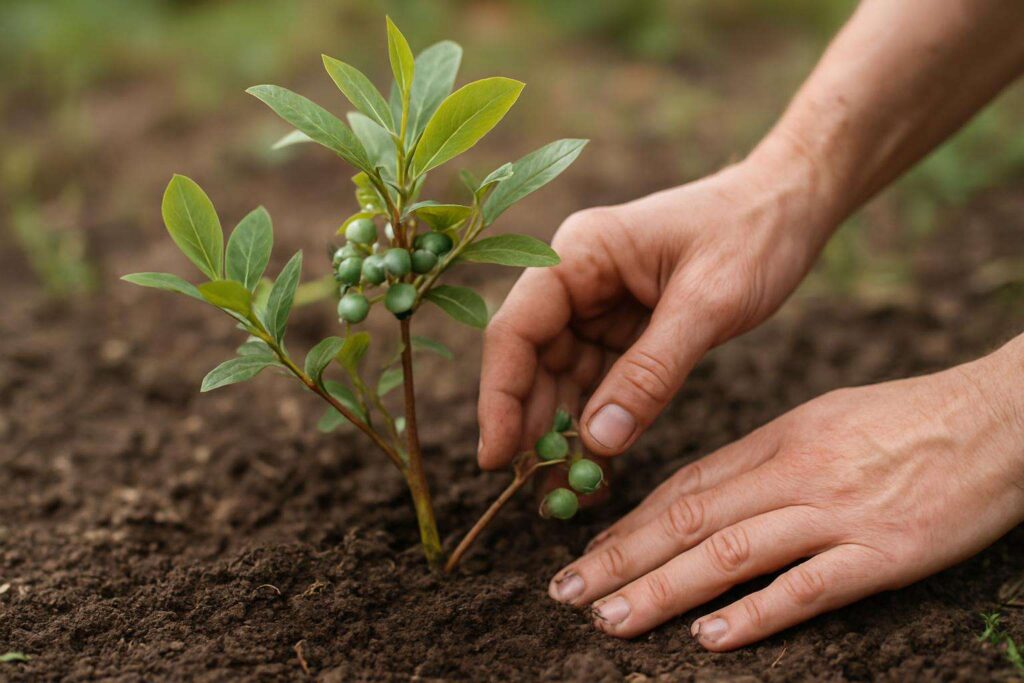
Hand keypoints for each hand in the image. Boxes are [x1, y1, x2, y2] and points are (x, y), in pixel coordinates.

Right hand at [477, 144, 835, 467]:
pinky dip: (599, 424)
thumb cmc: (752, 235)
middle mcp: (576, 279)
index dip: (500, 396)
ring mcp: (598, 304)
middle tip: (538, 492)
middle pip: (532, 360)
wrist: (791, 206)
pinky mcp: (625, 328)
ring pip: (562, 379)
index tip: (497, 460)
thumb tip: (596, 442)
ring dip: (563, 434)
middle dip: (532, 426)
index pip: (516, 329)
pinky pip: (600, 383)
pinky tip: (598, 467)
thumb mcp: (707, 303)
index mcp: (579, 253)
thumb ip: (652, 372)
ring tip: (566, 494)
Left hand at [546, 340, 1023, 648]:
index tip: (590, 551)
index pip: (686, 483)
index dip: (630, 521)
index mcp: (778, 438)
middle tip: (567, 592)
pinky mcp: (885, 553)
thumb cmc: (908, 420)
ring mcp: (838, 513)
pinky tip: (709, 636)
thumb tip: (705, 493)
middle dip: (621, 558)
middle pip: (690, 517)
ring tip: (612, 618)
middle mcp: (795, 473)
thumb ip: (764, 458)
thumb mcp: (824, 420)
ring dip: (663, 589)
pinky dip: (754, 613)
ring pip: (730, 551)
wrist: (1000, 418)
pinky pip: (807, 586)